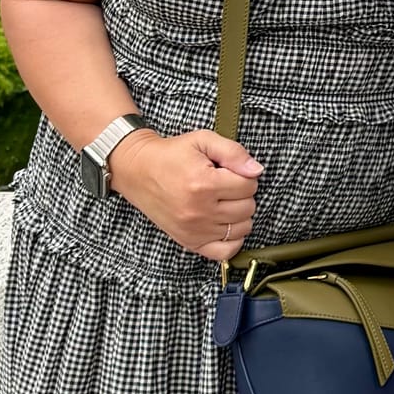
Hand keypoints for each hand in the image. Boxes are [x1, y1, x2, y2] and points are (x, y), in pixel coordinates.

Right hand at [107, 127, 259, 261]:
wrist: (138, 171)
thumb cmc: (171, 154)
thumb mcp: (202, 140)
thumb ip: (233, 152)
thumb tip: (256, 170)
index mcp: (204, 184)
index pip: (249, 185)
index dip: (245, 174)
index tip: (231, 171)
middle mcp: (199, 211)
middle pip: (247, 208)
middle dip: (242, 193)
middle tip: (226, 185)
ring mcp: (194, 230)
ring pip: (241, 228)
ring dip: (239, 214)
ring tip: (223, 201)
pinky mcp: (189, 242)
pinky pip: (224, 252)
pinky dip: (232, 240)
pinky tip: (225, 224)